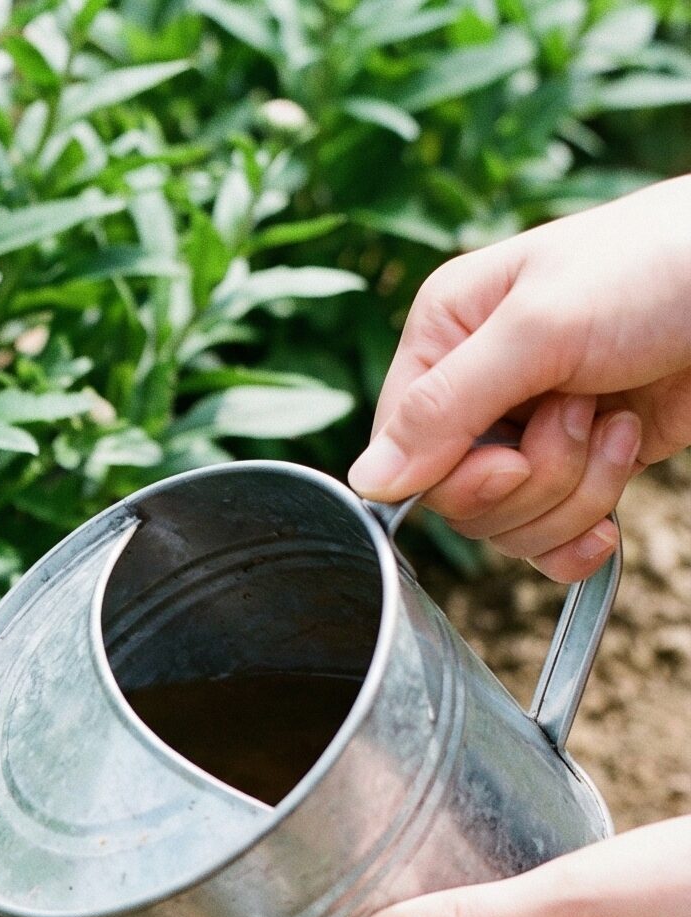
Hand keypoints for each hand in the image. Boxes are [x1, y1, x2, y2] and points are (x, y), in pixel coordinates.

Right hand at [348, 176, 690, 580]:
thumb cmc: (661, 266)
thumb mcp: (540, 327)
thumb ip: (445, 407)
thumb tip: (367, 484)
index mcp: (446, 336)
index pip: (402, 453)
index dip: (458, 475)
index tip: (513, 453)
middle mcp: (480, 387)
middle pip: (459, 498)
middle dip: (533, 478)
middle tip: (584, 414)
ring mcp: (533, 429)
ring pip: (509, 523)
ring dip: (576, 491)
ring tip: (619, 425)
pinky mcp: (584, 462)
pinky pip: (550, 538)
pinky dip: (584, 532)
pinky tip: (614, 509)